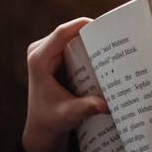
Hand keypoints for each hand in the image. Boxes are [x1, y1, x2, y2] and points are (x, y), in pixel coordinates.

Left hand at [22, 17, 110, 151]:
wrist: (41, 126)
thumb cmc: (51, 120)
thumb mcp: (68, 115)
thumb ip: (85, 108)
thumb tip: (107, 106)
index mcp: (38, 60)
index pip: (60, 34)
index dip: (79, 25)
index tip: (100, 25)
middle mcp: (39, 52)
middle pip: (67, 32)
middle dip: (89, 32)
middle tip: (113, 37)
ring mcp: (46, 52)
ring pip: (70, 37)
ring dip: (88, 39)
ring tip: (110, 44)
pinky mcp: (53, 56)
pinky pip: (70, 44)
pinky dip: (85, 47)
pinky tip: (102, 52)